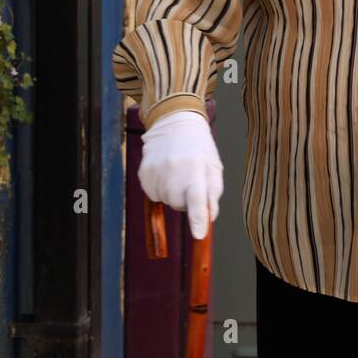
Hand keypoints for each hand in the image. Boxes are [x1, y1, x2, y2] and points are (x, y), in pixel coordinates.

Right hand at [138, 109, 222, 240]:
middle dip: (186, 199)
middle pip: (178, 205)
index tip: (199, 234)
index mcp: (196, 167)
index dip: (198, 219)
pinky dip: (160, 189)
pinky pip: (153, 194)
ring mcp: (156, 171)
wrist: (174, 122)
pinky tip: (166, 172)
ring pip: (165, 200)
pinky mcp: (143, 173)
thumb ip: (213, 194)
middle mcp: (174, 169)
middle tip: (190, 180)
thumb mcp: (214, 167)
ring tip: (178, 172)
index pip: (197, 199)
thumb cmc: (199, 146)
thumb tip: (208, 218)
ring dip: (172, 193)